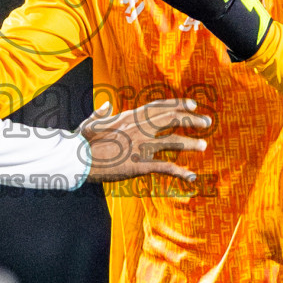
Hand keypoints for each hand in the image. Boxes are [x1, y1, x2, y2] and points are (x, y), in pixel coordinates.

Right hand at [80, 98, 210, 182]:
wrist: (76, 159)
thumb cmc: (81, 142)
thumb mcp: (91, 122)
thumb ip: (102, 113)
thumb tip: (107, 105)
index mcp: (129, 117)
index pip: (159, 107)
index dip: (178, 104)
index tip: (193, 105)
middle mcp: (138, 129)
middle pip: (171, 120)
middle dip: (191, 120)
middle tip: (207, 122)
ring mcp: (140, 146)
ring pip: (172, 142)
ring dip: (190, 143)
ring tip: (203, 145)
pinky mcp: (139, 165)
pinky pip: (165, 168)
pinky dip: (180, 173)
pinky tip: (192, 177)